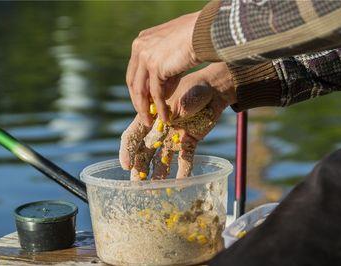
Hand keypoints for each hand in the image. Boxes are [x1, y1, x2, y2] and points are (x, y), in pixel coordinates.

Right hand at [120, 63, 234, 179]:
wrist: (214, 90)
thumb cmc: (194, 88)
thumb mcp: (183, 96)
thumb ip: (178, 108)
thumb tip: (175, 117)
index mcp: (149, 117)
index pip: (132, 136)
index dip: (126, 151)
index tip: (126, 166)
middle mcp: (158, 131)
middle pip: (143, 153)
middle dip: (138, 170)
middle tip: (136, 187)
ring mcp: (172, 138)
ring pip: (161, 161)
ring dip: (157, 176)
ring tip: (155, 192)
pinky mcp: (188, 143)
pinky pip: (184, 160)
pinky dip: (183, 172)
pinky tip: (181, 185)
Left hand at [126, 12, 200, 126]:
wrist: (205, 30)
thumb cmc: (196, 37)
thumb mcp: (175, 52)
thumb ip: (165, 69)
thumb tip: (162, 93)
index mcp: (142, 41)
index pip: (135, 70)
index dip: (138, 89)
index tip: (144, 102)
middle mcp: (140, 47)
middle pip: (134, 81)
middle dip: (138, 101)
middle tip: (144, 116)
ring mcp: (146, 56)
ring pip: (141, 90)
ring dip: (145, 109)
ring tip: (150, 122)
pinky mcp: (155, 66)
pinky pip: (156, 93)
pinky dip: (160, 108)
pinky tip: (165, 118)